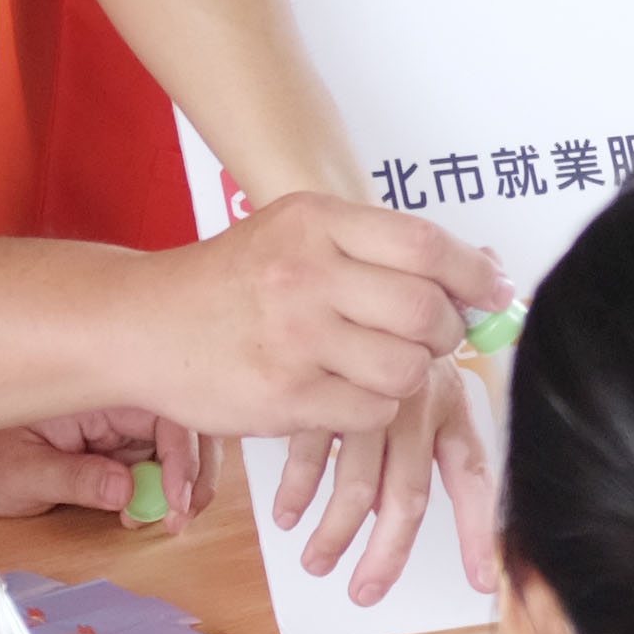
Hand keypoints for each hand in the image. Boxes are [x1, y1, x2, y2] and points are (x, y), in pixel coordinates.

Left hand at [0, 416, 207, 525]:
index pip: (162, 407)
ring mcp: (124, 419)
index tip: (174, 500)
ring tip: (164, 519)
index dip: (182, 454)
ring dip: (187, 482)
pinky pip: (164, 458)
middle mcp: (118, 397)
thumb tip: (126, 490)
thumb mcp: (19, 471)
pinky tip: (155, 511)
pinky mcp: (125, 441)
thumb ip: (73, 479)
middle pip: (186, 421)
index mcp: (93, 388)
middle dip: (195, 472)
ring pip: (183, 441)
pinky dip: (170, 486)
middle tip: (177, 518)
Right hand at [137, 197, 496, 441]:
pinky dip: (375, 406)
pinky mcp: (284, 396)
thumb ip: (376, 246)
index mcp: (315, 222)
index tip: (493, 290)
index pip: (424, 243)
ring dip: (411, 373)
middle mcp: (305, 274)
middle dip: (446, 330)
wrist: (140, 324)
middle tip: (435, 335)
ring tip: (386, 363)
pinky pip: (371, 411)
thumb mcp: (294, 233)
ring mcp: (294, 339)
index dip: (472, 272)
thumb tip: (480, 267)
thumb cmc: (229, 279)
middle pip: (424, 309)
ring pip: (406, 368)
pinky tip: (349, 390)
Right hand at [267, 355, 500, 603]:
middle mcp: (415, 403)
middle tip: (366, 592)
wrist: (359, 276)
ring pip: (354, 484)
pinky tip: (289, 515)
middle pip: (406, 495)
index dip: (477, 532)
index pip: (471, 476)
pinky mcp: (325, 384)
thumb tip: (411, 511)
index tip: (481, 580)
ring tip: (318, 564)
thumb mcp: (430, 384)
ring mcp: (369, 395)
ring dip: (334, 533)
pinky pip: (309, 451)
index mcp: (450, 405)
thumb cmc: (397, 344)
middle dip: (385, 554)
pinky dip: (296, 490)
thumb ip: (436, 445)